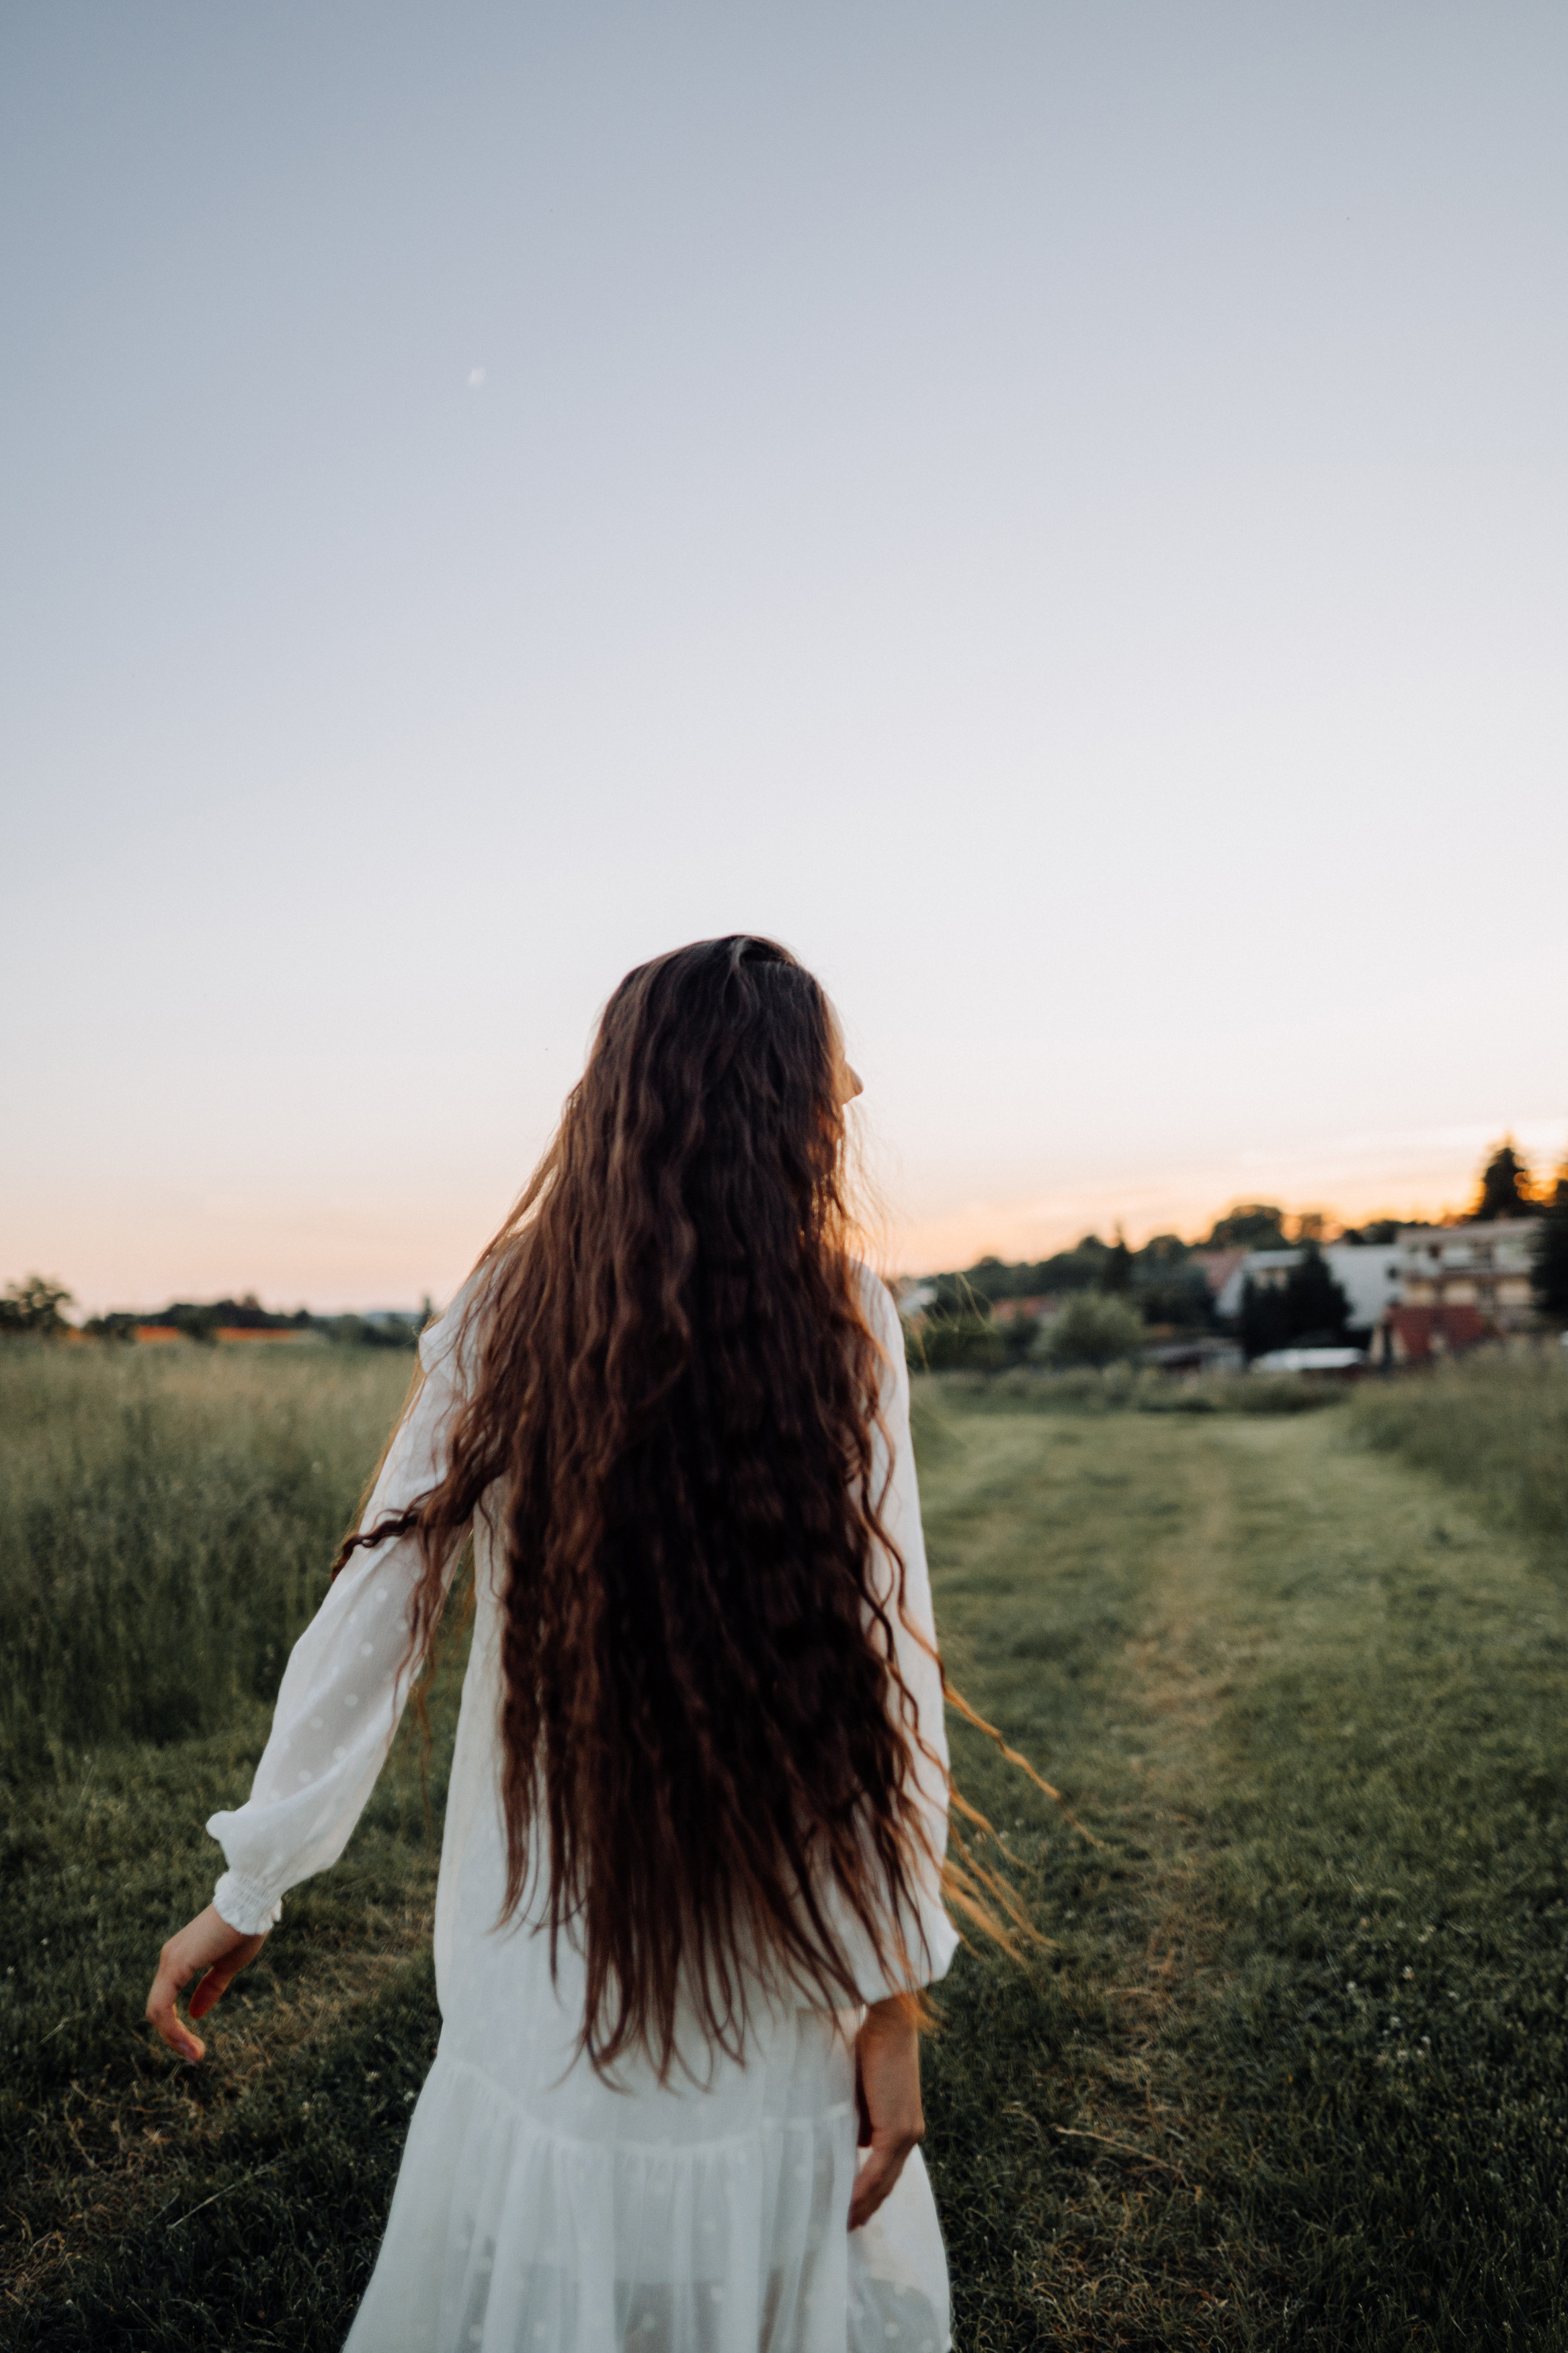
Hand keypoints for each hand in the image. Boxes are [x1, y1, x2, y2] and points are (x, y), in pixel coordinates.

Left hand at [145, 1904, 266, 2062]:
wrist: (250, 1902)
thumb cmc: (244, 1928)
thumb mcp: (227, 1966)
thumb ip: (210, 1988)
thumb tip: (196, 2013)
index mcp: (180, 1959)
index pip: (166, 2002)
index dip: (176, 2028)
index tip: (195, 2047)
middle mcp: (169, 1959)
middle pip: (157, 2010)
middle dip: (174, 2038)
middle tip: (195, 2056)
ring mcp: (170, 1961)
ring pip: (157, 2011)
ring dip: (173, 2038)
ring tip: (195, 2054)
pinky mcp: (175, 1965)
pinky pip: (162, 2006)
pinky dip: (172, 2029)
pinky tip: (188, 2042)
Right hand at [848, 1993, 924, 2230]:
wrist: (890, 2024)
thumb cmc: (873, 2046)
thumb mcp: (864, 2090)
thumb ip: (861, 2117)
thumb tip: (851, 2139)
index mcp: (905, 2125)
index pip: (888, 2168)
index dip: (872, 2191)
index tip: (855, 2209)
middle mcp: (911, 2133)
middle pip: (888, 2181)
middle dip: (868, 2206)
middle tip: (848, 2225)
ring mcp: (907, 2133)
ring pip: (884, 2180)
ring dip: (864, 2204)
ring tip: (845, 2222)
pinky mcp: (898, 2128)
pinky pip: (878, 2169)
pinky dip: (862, 2189)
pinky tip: (848, 2204)